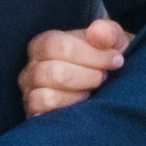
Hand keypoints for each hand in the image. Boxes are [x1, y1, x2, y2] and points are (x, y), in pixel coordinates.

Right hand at [13, 9, 133, 114]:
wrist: (101, 84)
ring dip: (78, 94)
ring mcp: (30, 92)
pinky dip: (66, 109)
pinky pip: (44, 113)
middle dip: (88, 76)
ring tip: (92, 90)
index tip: (116, 60)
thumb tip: (98, 32)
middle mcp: (31, 67)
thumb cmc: (101, 58)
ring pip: (48, 96)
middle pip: (56, 73)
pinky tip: (81, 104)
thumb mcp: (110, 41)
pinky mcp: (34, 113)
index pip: (60, 46)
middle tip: (103, 77)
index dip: (93, 54)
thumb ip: (107, 32)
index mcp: (44, 43)